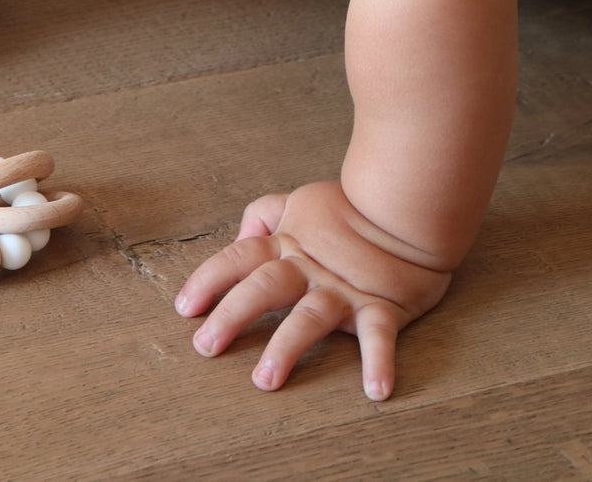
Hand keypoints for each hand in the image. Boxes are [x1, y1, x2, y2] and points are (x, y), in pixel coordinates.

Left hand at [175, 181, 451, 399]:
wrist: (407, 203)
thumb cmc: (350, 207)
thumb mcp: (299, 200)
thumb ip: (264, 215)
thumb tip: (240, 238)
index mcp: (286, 244)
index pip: (239, 258)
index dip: (208, 281)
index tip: (184, 308)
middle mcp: (309, 269)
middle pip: (263, 288)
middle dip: (231, 316)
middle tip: (205, 347)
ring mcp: (344, 290)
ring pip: (309, 317)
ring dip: (287, 347)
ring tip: (264, 380)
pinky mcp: (383, 306)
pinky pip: (380, 336)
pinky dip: (379, 361)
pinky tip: (376, 390)